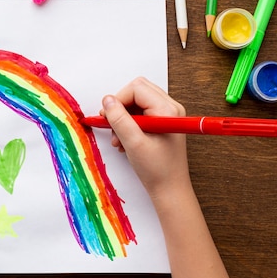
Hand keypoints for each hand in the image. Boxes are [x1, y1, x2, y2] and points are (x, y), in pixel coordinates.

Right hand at [99, 77, 190, 198]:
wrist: (170, 189)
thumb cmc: (157, 169)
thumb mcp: (133, 143)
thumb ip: (119, 119)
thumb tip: (107, 100)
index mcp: (167, 110)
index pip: (136, 88)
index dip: (118, 100)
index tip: (106, 116)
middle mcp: (169, 108)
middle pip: (137, 91)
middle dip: (120, 106)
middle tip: (110, 124)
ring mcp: (166, 114)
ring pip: (136, 101)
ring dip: (122, 117)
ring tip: (118, 138)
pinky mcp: (161, 122)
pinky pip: (140, 112)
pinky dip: (128, 123)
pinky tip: (124, 140)